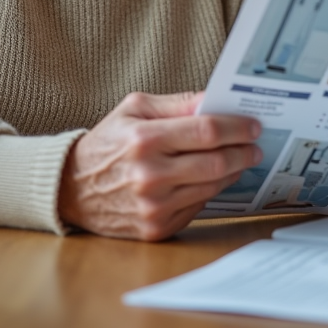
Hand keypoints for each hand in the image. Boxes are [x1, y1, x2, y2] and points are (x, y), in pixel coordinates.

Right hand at [58, 91, 262, 240]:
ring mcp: (153, 206)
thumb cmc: (107, 143)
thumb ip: (177, 103)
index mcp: (144, 140)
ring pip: (211, 186)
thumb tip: (215, 100)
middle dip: (243, 152)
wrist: (71, 188)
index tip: (253, 125)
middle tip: (255, 145)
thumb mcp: (134, 109)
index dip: (237, 128)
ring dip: (232, 172)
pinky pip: (198, 206)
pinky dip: (209, 190)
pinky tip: (211, 178)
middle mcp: (149, 175)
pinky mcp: (156, 228)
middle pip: (216, 163)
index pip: (206, 131)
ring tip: (239, 159)